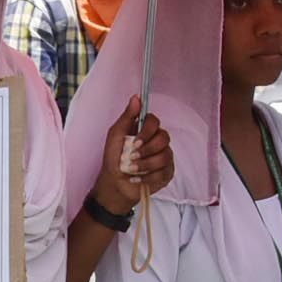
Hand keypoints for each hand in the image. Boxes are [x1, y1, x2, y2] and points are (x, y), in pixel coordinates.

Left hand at [91, 96, 172, 214]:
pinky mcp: (167, 173)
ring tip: (131, 170)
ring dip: (145, 165)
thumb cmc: (114, 159)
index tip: (135, 142)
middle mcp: (158, 142)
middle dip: (147, 149)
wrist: (114, 184)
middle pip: (164, 138)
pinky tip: (138, 179)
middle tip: (132, 157)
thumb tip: (136, 97)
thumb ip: (127, 116)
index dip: (147, 131)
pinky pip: (164, 172)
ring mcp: (165, 157)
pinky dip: (148, 177)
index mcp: (146, 130)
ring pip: (165, 156)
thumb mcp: (116, 135)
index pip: (155, 121)